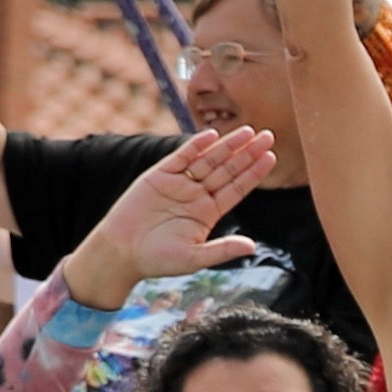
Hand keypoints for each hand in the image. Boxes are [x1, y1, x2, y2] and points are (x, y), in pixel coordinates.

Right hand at [65, 129, 274, 306]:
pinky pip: (181, 157)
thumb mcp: (194, 257)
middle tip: (268, 136)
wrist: (120, 252)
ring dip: (227, 146)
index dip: (253, 173)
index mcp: (208, 213)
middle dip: (247, 153)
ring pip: (208, 160)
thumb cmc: (157, 260)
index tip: (271, 157)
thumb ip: (222, 250)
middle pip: (227, 169)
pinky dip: (195, 146)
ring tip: (248, 131)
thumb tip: (252, 247)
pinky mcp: (159, 176)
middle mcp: (196, 195)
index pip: (236, 188)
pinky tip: (211, 136)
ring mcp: (179, 184)